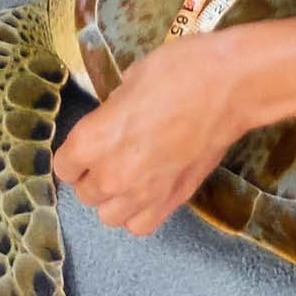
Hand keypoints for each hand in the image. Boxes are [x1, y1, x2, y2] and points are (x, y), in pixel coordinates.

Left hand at [52, 32, 247, 235]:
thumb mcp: (132, 77)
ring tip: (130, 177)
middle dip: (94, 175)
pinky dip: (140, 213)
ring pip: (109, 216)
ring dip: (114, 199)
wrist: (232, 86)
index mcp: (93, 140)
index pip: (64, 166)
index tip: (88, 143)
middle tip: (113, 154)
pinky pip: (141, 225)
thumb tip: (113, 118)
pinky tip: (149, 191)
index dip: (74, 154)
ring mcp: (144, 193)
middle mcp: (112, 175)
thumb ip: (113, 109)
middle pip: (86, 194)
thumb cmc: (180, 69)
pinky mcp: (174, 200)